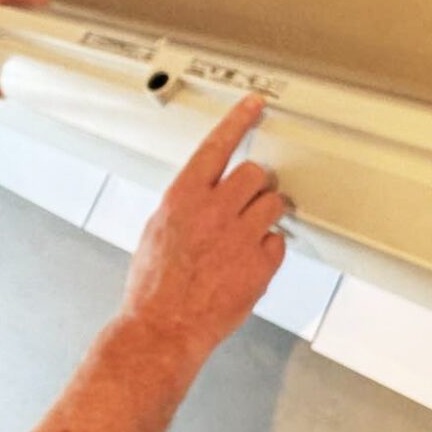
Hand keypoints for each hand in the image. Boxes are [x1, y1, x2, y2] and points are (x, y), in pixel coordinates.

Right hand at [121, 94, 291, 361]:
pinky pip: (277, 243)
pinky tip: (246, 262)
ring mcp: (240, 237)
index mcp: (183, 197)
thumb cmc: (153, 284)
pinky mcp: (260, 265)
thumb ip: (184, 206)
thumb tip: (200, 196)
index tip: (254, 105)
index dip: (238, 120)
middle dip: (257, 184)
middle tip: (250, 199)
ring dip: (267, 213)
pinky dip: (267, 250)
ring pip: (275, 204)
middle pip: (256, 173)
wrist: (163, 325)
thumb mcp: (157, 230)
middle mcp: (214, 210)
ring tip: (251, 231)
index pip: (216, 145)